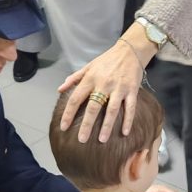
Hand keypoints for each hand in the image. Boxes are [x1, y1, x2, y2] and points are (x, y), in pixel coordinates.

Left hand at [58, 24, 155, 142]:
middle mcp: (103, 84)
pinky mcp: (132, 90)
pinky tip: (125, 133)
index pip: (76, 98)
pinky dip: (128, 120)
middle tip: (82, 139)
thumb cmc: (107, 60)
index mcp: (90, 79)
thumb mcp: (88, 66)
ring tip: (102, 140)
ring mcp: (118, 88)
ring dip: (107, 126)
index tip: (63, 127)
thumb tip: (59, 89)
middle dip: (87, 124)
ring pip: (112, 110)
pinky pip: (130, 107)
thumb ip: (74, 78)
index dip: (68, 113)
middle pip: (93, 107)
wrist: (129, 51)